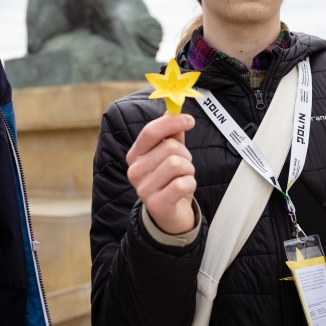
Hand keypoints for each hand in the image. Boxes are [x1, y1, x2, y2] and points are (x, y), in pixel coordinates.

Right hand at [126, 112, 196, 234]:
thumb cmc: (169, 180)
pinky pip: (183, 184)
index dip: (172, 122)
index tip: (190, 120)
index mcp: (135, 154)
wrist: (169, 214)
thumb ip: (170, 133)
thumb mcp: (169, 154)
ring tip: (183, 176)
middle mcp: (135, 170)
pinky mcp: (156, 204)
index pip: (150, 132)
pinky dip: (190, 183)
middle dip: (185, 154)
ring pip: (178, 164)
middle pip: (170, 147)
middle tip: (184, 165)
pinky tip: (184, 188)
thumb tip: (172, 111)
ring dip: (189, 169)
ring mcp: (143, 189)